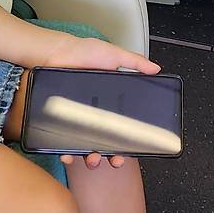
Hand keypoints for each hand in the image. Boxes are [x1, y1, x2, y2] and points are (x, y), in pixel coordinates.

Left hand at [41, 35, 160, 169]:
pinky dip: (67, 153)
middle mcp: (95, 111)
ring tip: (94, 159)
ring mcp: (79, 117)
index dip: (128, 138)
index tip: (133, 148)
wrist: (58, 54)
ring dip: (92, 157)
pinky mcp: (62, 121)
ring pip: (87, 145)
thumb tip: (155, 68)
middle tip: (115, 159)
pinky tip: (70, 155)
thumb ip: (136, 62)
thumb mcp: (115, 55)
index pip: (122, 123)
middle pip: (107, 139)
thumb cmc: (84, 52)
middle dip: (112, 154)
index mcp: (109, 99)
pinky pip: (64, 143)